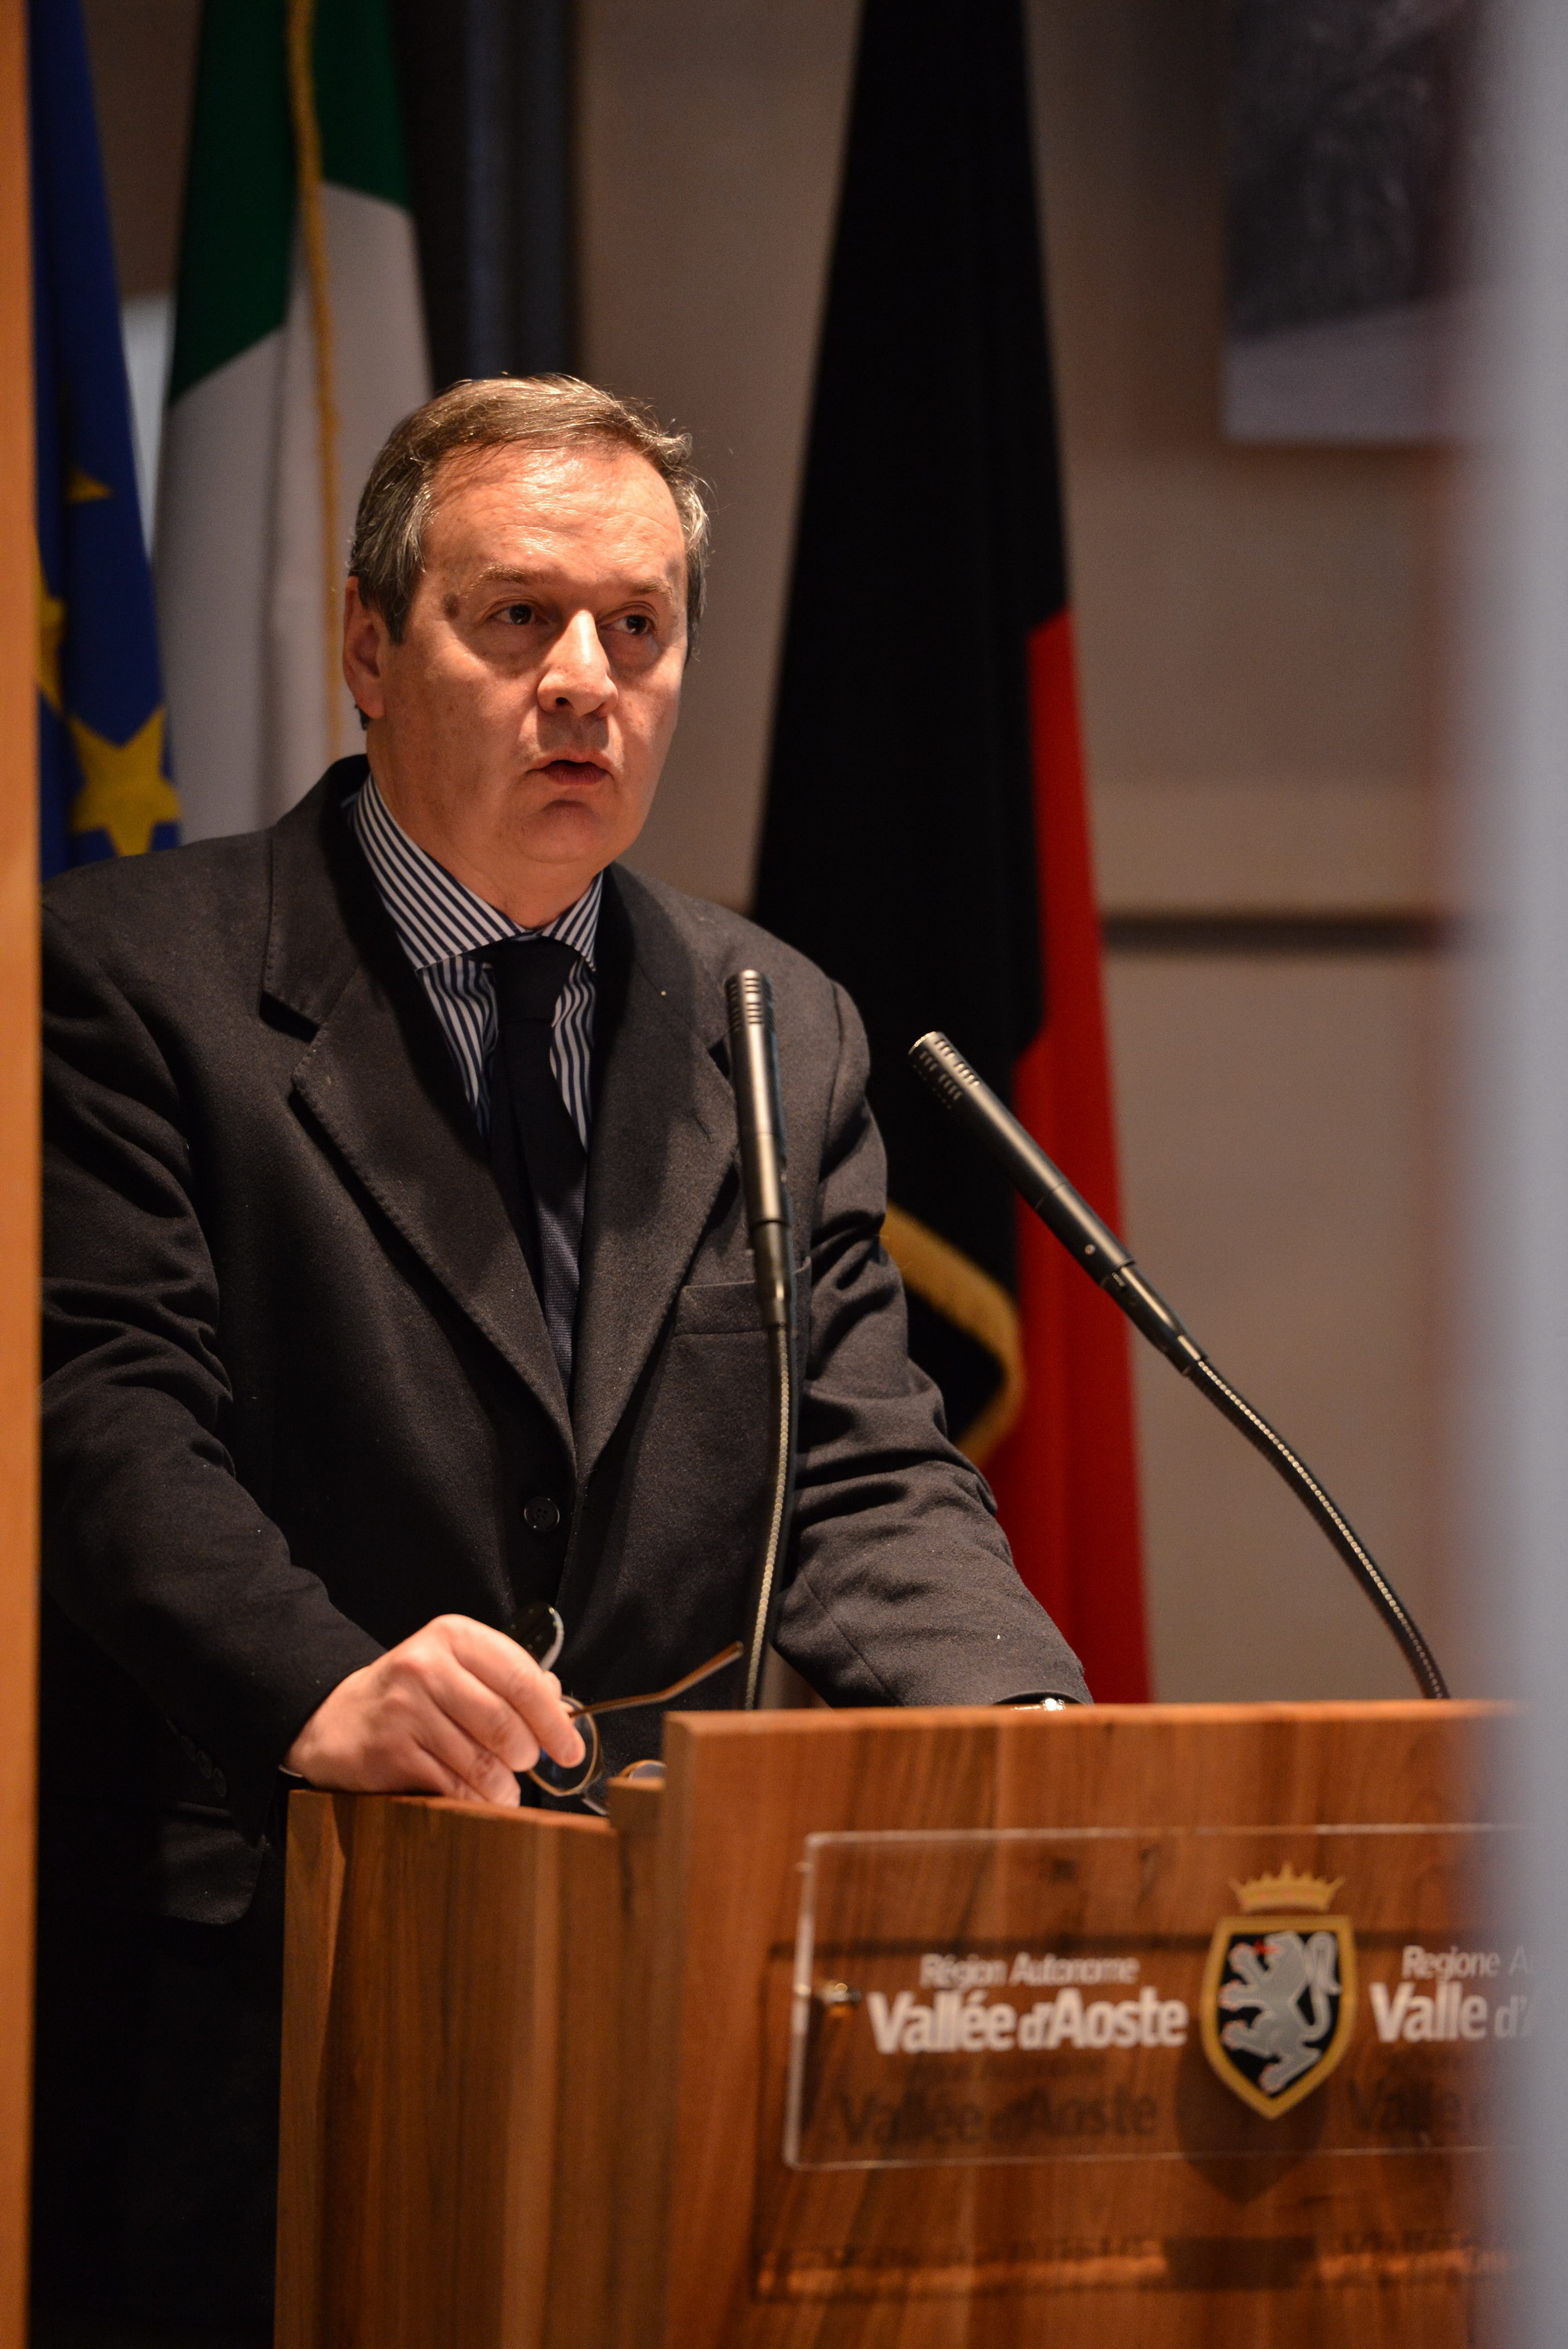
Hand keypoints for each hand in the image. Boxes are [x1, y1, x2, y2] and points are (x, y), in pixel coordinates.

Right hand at [283, 1613, 584, 1805]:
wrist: (335, 1720)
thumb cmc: (411, 1695)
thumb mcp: (456, 1667)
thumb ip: (507, 1680)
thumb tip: (559, 1708)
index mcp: (453, 1637)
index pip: (521, 1678)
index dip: (553, 1721)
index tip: (571, 1749)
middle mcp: (426, 1667)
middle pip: (505, 1725)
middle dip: (527, 1756)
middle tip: (527, 1765)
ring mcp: (404, 1710)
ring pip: (482, 1763)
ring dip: (503, 1787)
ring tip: (503, 1789)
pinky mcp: (390, 1753)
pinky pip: (452, 1789)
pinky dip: (473, 1802)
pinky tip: (474, 1799)